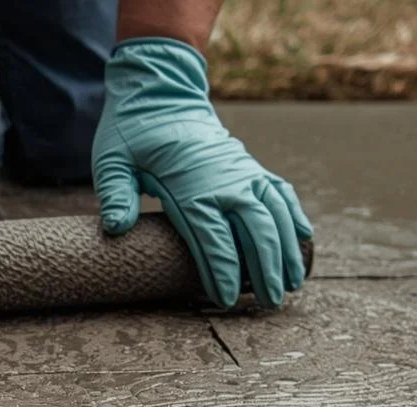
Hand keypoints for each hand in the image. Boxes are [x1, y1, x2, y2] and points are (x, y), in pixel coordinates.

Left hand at [92, 38, 311, 309]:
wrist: (160, 93)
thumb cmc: (132, 132)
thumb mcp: (112, 161)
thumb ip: (116, 194)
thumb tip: (116, 228)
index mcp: (191, 185)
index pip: (212, 237)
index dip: (221, 270)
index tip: (226, 300)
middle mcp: (225, 179)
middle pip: (255, 230)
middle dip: (265, 269)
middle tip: (270, 304)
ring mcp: (242, 171)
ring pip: (275, 214)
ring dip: (288, 249)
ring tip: (294, 283)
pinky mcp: (250, 165)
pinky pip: (280, 191)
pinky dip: (294, 213)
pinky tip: (305, 237)